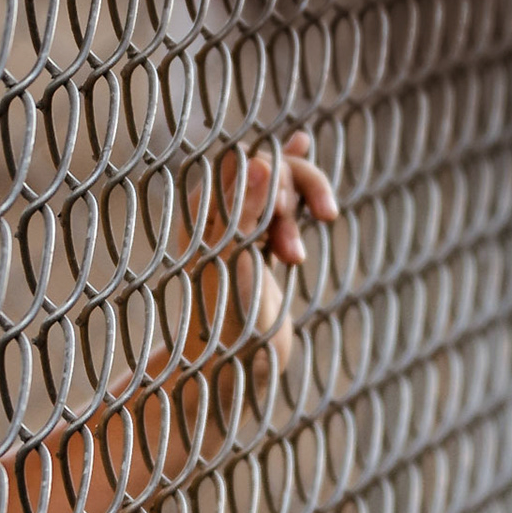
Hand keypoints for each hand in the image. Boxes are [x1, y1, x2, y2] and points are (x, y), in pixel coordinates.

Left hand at [190, 132, 339, 364]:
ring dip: (302, 214)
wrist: (229, 371)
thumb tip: (262, 161)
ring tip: (295, 261)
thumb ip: (245, 211)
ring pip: (284, 190)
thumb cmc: (224, 322)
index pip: (247, 159)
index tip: (285, 210)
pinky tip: (301, 141)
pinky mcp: (261, 249)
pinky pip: (283, 204)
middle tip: (306, 238)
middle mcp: (221, 214)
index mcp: (205, 210)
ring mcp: (244, 230)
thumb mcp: (236, 263)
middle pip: (272, 168)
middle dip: (297, 194)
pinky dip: (298, 184)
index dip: (276, 174)